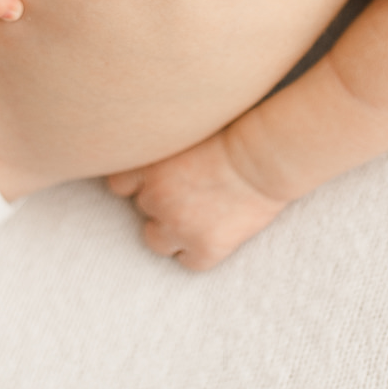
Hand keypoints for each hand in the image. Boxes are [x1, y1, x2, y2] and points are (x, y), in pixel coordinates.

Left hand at [106, 130, 286, 271]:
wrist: (269, 156)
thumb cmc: (236, 131)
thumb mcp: (187, 127)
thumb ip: (164, 141)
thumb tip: (143, 143)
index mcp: (149, 165)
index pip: (119, 185)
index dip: (139, 183)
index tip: (158, 178)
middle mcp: (157, 197)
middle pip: (142, 209)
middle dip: (161, 202)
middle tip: (189, 191)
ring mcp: (179, 225)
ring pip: (156, 240)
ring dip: (172, 230)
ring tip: (197, 214)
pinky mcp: (206, 248)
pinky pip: (187, 261)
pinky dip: (198, 252)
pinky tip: (214, 232)